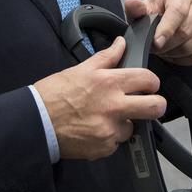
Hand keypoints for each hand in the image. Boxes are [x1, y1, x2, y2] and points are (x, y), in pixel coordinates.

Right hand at [34, 37, 165, 160]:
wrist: (35, 123)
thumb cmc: (54, 94)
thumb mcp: (81, 70)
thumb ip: (106, 57)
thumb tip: (121, 44)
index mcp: (109, 83)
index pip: (148, 79)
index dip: (152, 82)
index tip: (148, 85)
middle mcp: (113, 107)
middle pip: (155, 107)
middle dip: (156, 105)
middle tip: (148, 104)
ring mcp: (110, 130)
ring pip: (133, 127)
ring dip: (124, 123)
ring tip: (105, 118)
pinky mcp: (104, 148)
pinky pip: (116, 143)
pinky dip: (108, 138)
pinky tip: (93, 130)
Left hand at [124, 0, 191, 65]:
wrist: (170, 22)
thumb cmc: (155, 15)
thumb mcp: (143, 11)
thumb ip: (136, 8)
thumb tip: (132, 2)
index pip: (178, 11)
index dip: (167, 29)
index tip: (156, 43)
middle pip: (185, 31)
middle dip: (167, 45)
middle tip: (154, 49)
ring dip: (174, 53)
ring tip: (163, 50)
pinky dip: (183, 60)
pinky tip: (174, 55)